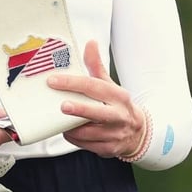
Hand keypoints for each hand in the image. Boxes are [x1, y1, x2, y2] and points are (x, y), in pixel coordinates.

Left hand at [49, 39, 146, 158]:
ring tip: (59, 120)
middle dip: (80, 110)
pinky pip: (87, 145)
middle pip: (98, 112)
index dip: (73, 83)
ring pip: (89, 133)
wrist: (138, 132)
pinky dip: (75, 139)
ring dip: (71, 128)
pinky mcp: (110, 149)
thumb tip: (90, 43)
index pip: (94, 86)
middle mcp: (119, 115)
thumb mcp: (109, 84)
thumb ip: (96, 66)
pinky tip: (68, 132)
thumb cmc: (117, 104)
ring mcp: (115, 134)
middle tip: (62, 106)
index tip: (53, 81)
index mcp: (118, 96)